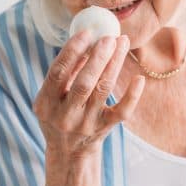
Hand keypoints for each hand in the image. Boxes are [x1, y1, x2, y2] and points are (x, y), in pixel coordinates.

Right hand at [33, 31, 144, 158]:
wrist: (69, 153)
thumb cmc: (59, 115)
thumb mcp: (52, 98)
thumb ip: (66, 73)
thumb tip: (86, 40)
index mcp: (46, 103)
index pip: (58, 72)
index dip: (72, 50)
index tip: (87, 32)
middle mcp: (65, 115)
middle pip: (84, 82)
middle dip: (98, 57)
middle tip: (110, 37)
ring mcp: (85, 124)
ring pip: (103, 90)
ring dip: (114, 64)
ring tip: (122, 43)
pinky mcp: (104, 129)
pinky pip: (122, 111)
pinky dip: (132, 95)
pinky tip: (139, 78)